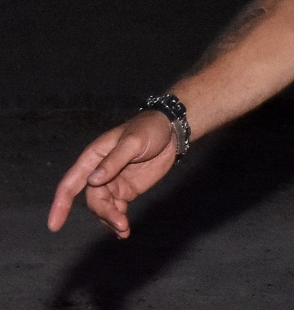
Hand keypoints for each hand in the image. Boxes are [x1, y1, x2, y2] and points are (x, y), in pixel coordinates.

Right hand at [47, 111, 176, 237]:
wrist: (171, 131)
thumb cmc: (149, 129)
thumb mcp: (132, 142)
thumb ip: (114, 161)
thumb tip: (93, 181)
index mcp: (93, 157)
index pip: (70, 183)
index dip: (60, 204)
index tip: (54, 225)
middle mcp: (98, 172)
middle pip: (93, 200)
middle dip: (104, 213)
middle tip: (122, 224)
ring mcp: (112, 182)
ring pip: (104, 207)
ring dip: (111, 220)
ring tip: (124, 230)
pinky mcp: (126, 190)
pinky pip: (117, 208)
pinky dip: (118, 220)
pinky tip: (124, 231)